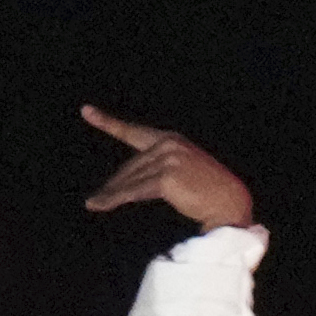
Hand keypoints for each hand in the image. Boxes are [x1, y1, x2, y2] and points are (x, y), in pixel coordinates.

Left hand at [81, 106, 254, 230]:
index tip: (86, 111)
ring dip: (110, 194)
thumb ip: (156, 166)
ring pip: (129, 179)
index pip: (133, 132)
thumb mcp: (181, 168)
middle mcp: (169, 144)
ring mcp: (168, 158)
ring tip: (94, 204)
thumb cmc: (206, 190)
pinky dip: (114, 199)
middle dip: (113, 184)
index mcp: (171, 139)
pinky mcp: (166, 177)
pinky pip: (133, 191)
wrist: (229, 203)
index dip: (108, 122)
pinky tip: (99, 205)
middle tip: (95, 199)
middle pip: (130, 166)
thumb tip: (124, 181)